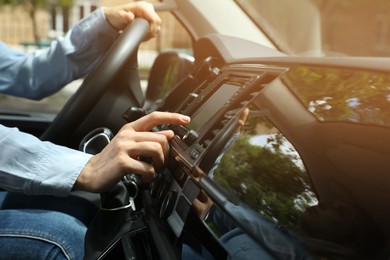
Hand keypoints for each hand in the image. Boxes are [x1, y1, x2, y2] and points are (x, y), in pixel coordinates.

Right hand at [75, 111, 189, 192]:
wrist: (90, 172)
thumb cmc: (112, 159)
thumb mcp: (129, 144)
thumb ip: (147, 138)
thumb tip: (169, 133)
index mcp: (130, 129)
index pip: (154, 117)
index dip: (172, 117)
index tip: (185, 120)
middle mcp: (127, 135)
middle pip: (160, 138)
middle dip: (166, 154)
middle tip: (160, 163)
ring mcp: (124, 148)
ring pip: (156, 150)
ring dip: (160, 164)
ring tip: (153, 170)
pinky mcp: (123, 162)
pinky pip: (147, 168)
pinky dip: (150, 176)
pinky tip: (145, 177)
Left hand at [104, 2, 161, 38]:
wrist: (117, 18)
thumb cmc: (117, 15)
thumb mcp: (118, 16)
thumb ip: (124, 16)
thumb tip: (130, 16)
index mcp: (142, 6)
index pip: (154, 18)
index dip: (152, 28)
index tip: (147, 35)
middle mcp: (148, 8)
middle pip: (157, 22)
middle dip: (152, 31)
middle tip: (144, 38)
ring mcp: (150, 14)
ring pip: (157, 25)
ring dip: (151, 33)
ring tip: (142, 37)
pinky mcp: (150, 19)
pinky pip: (155, 28)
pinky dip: (150, 34)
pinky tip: (143, 36)